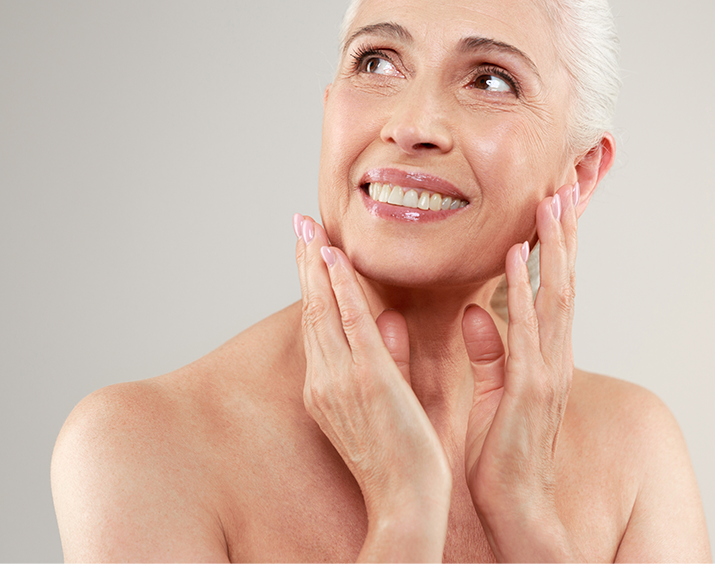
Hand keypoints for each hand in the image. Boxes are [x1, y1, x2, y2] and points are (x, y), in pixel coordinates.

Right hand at [294, 214, 451, 560]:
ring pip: (323, 309)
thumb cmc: (401, 458)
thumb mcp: (386, 400)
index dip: (312, 283)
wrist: (406, 503)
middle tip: (299, 222)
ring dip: (316, 264)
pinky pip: (350, 323)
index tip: (310, 249)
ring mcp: (341, 379)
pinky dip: (340, 288)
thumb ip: (385, 355)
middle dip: (305, 262)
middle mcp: (324, 379)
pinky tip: (334, 258)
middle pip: (311, 308)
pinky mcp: (367, 379)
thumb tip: (385, 316)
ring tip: (309, 227)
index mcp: (326, 387)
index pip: (317, 323)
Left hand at [461, 184, 583, 561]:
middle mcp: (553, 356)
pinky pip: (526, 329)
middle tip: (563, 187)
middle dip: (564, 235)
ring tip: (550, 203)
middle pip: (563, 282)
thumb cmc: (501, 452)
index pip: (553, 290)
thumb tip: (476, 312)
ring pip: (555, 296)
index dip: (555, 248)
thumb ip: (488, 351)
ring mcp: (546, 370)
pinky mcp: (529, 388)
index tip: (554, 208)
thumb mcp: (491, 391)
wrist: (514, 506)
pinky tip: (517, 256)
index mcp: (544, 356)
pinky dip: (524, 290)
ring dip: (552, 248)